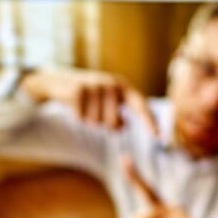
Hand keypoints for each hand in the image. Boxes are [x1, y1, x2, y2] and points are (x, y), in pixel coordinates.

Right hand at [20, 68, 157, 134]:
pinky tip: (74, 106)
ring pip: (97, 123)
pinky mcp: (79, 91)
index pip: (140, 105)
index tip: (159, 136)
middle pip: (114, 123)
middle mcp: (111, 84)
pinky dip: (78, 117)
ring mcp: (95, 86)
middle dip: (104, 125)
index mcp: (122, 86)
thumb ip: (117, 115)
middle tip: (95, 113)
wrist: (58, 81)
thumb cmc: (87, 96)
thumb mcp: (105, 103)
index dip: (149, 121)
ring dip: (89, 121)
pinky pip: (82, 119)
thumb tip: (123, 126)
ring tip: (84, 106)